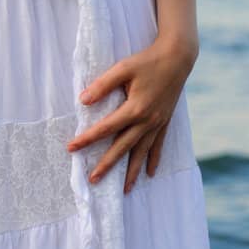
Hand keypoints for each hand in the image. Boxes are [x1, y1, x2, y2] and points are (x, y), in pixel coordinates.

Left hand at [66, 32, 197, 193]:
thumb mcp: (122, 68)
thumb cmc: (147, 61)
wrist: (177, 58)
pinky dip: (153, 160)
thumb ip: (102, 85)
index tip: (71, 148)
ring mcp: (158, 123)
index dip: (87, 139)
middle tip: (93, 180)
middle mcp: (148, 121)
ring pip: (142, 153)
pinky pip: (158, 146)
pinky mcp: (165, 122)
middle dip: (107, 165)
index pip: (106, 128)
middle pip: (123, 148)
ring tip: (124, 190)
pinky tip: (150, 173)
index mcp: (135, 108)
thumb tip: (83, 101)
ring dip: (132, 172)